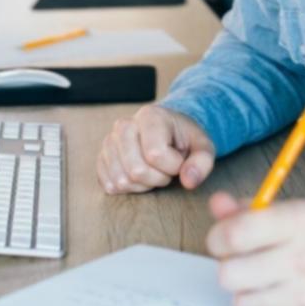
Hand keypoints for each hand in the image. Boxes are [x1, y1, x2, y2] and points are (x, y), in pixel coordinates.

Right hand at [97, 105, 214, 193]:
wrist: (168, 133)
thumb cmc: (185, 139)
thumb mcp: (202, 146)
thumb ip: (202, 162)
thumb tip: (189, 181)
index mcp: (149, 116)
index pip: (155, 154)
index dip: (172, 166)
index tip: (179, 160)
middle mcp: (124, 125)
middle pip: (136, 170)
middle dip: (158, 178)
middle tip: (166, 169)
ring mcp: (109, 142)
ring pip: (121, 180)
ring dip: (143, 185)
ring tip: (154, 171)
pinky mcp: (101, 158)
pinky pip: (109, 185)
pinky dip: (128, 189)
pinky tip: (140, 178)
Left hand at [205, 192, 304, 305]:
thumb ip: (257, 208)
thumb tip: (217, 205)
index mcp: (301, 223)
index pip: (233, 234)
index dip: (217, 238)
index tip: (223, 240)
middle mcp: (303, 260)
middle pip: (229, 273)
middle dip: (231, 267)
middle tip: (245, 262)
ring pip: (241, 302)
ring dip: (248, 293)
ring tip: (267, 282)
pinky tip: (289, 298)